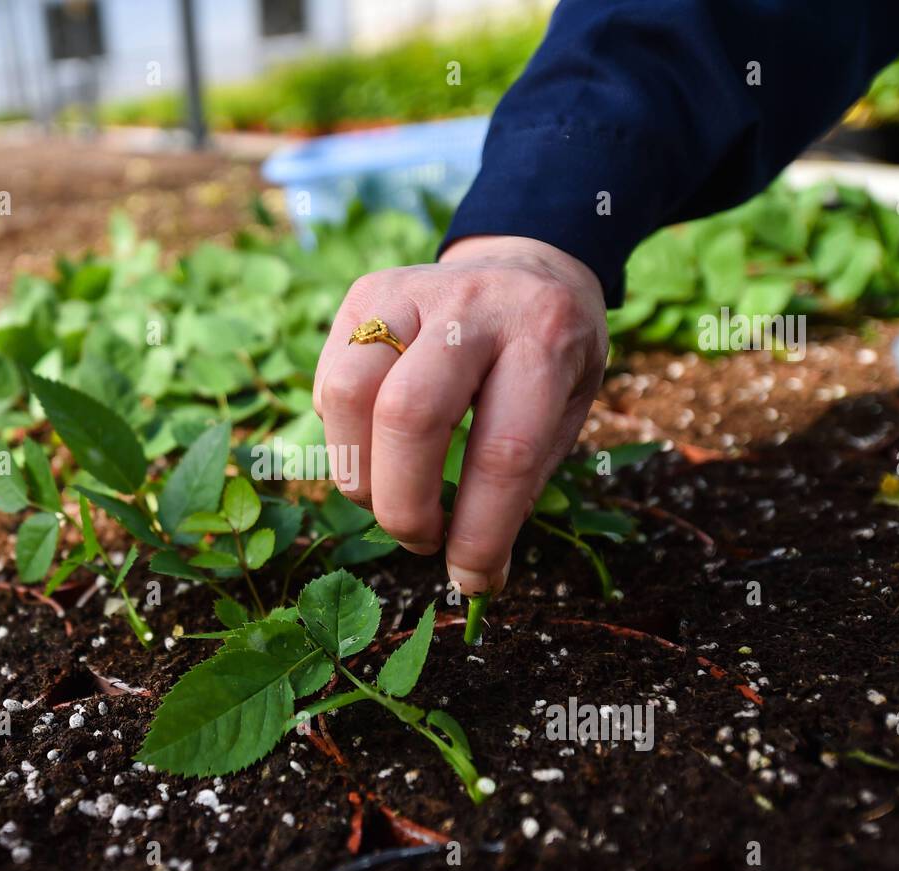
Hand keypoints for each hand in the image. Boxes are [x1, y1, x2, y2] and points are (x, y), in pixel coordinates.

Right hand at [313, 235, 607, 595]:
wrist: (529, 263)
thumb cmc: (551, 355)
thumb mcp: (568, 410)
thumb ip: (523, 479)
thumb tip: (473, 569)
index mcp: (544, 338)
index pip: (503, 452)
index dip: (480, 532)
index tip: (472, 578)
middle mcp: (473, 306)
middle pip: (409, 417)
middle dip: (404, 506)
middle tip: (421, 540)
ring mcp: (411, 291)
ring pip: (350, 394)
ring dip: (360, 474)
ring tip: (389, 498)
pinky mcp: (363, 293)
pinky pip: (330, 380)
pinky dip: (343, 435)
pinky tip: (376, 444)